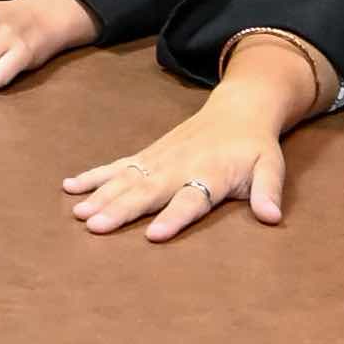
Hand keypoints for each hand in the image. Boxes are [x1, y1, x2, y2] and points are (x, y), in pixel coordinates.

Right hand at [64, 68, 304, 239]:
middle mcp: (179, 167)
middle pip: (148, 191)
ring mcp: (159, 159)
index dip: (174, 217)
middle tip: (96, 226)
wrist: (238, 108)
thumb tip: (273, 217)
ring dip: (101, 196)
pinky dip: (94, 176)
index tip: (154, 235)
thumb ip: (268, 191)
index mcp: (210, 174)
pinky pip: (117, 166)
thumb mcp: (271, 166)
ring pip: (127, 179)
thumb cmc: (255, 146)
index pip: (191, 199)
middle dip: (121, 209)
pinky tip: (70, 187)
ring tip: (79, 213)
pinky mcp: (148, 155)